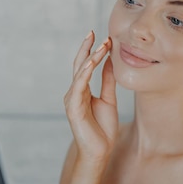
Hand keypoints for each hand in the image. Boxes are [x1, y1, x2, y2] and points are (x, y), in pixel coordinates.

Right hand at [63, 31, 117, 162]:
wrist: (100, 150)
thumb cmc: (103, 128)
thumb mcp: (109, 99)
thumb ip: (108, 81)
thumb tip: (111, 62)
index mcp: (82, 90)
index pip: (85, 65)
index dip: (92, 51)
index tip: (102, 37)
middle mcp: (74, 92)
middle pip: (79, 65)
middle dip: (87, 48)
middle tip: (94, 33)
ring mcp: (72, 99)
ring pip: (79, 73)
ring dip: (90, 58)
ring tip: (101, 45)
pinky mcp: (73, 108)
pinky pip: (78, 87)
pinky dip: (84, 74)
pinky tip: (90, 63)